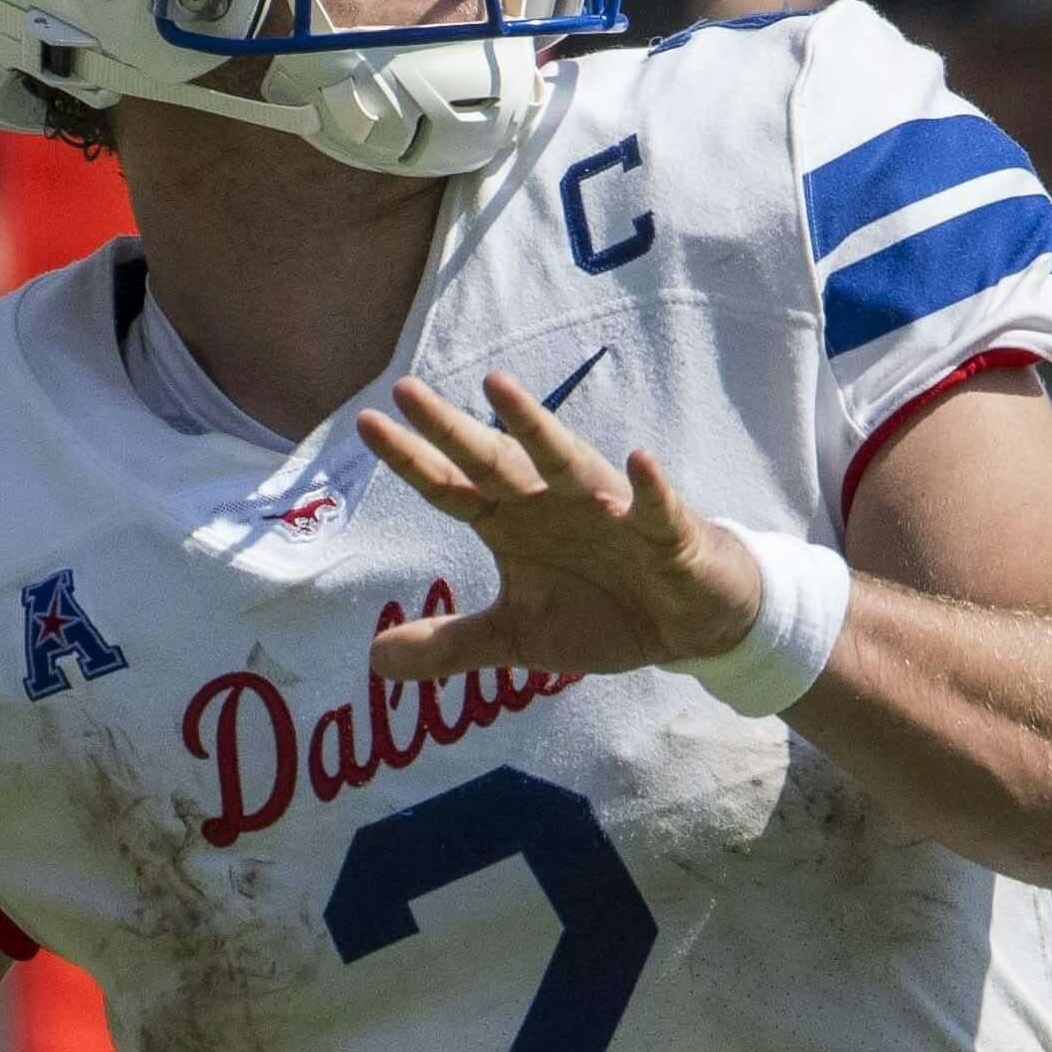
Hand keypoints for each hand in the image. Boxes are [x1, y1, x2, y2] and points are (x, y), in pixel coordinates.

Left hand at [356, 372, 765, 688]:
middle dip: (452, 430)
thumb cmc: (601, 610)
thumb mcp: (516, 636)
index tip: (367, 424)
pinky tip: (640, 460)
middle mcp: (553, 503)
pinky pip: (656, 508)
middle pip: (495, 462)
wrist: (685, 623)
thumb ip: (450, 643)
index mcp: (515, 522)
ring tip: (500, 391)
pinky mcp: (665, 533)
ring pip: (566, 463)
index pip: (453, 488)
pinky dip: (649, 488)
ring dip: (536, 428)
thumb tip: (375, 660)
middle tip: (406, 390)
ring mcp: (609, 511)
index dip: (411, 460)